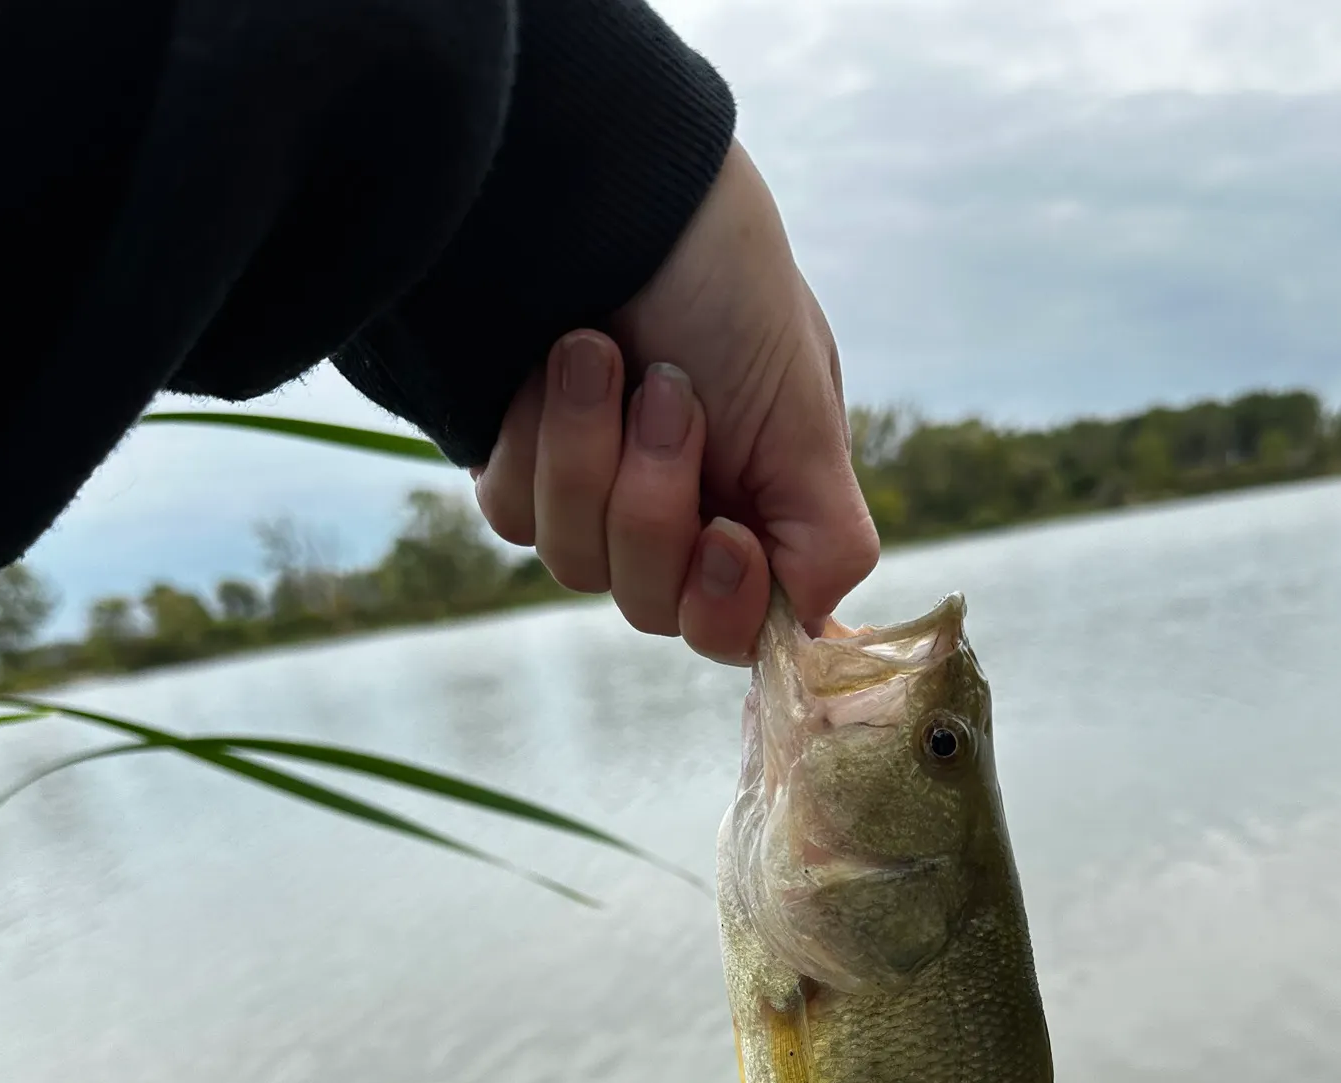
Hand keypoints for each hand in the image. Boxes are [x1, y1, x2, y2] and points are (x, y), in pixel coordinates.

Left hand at [471, 140, 879, 663]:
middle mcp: (676, 519)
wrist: (610, 190)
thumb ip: (826, 538)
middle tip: (668, 392)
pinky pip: (514, 517)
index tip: (725, 536)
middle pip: (652, 607)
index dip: (724, 607)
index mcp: (755, 513)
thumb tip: (815, 633)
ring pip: (576, 565)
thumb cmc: (728, 289)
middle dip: (653, 503)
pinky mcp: (521, 471)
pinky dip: (534, 439)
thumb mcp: (805, 416)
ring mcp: (594, 500)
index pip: (736, 629)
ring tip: (596, 352)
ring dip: (590, 455)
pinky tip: (543, 367)